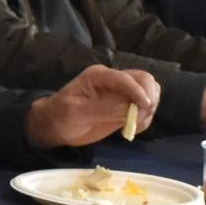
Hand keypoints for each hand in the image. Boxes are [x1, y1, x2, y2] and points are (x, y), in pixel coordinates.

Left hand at [26, 66, 162, 149]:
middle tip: (144, 115)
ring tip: (138, 123)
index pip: (125, 77)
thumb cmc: (61, 115)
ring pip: (148, 91)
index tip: (144, 106)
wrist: (55, 126)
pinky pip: (144, 108)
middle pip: (143, 79)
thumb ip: (103, 109)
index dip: (137, 90)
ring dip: (150, 106)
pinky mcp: (125, 107)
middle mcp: (114, 81)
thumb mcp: (76, 112)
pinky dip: (147, 117)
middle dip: (149, 96)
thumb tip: (129, 108)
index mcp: (99, 76)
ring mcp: (121, 94)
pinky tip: (136, 128)